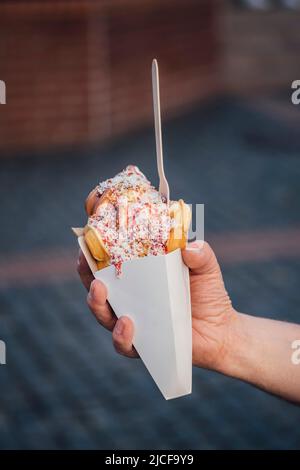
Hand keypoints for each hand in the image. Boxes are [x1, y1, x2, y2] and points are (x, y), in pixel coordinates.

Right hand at [77, 241, 236, 368]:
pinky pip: (123, 343)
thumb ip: (201, 253)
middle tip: (85, 264)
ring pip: (103, 315)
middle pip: (97, 288)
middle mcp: (129, 300)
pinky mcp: (141, 346)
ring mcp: (132, 323)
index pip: (109, 264)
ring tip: (100, 290)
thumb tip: (189, 247)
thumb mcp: (205, 267)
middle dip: (86, 276)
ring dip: (96, 303)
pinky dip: (121, 335)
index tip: (85, 240)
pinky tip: (127, 323)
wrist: (221, 330)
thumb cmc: (207, 293)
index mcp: (139, 277)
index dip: (93, 253)